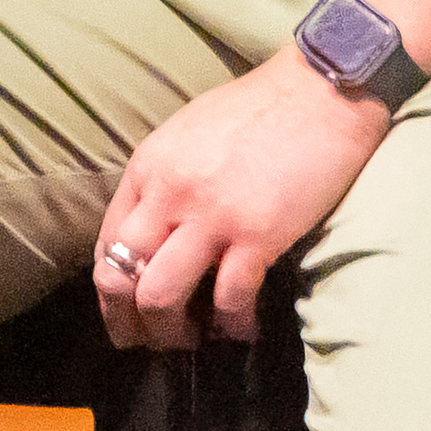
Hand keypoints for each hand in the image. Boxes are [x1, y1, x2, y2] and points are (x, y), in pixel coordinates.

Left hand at [90, 55, 389, 345]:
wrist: (324, 88)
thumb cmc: (263, 108)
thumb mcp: (190, 133)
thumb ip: (165, 179)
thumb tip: (156, 231)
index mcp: (149, 166)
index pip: (106, 243)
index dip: (111, 290)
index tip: (126, 312)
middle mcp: (169, 192)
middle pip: (119, 276)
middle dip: (128, 322)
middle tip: (149, 342)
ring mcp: (212, 214)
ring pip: (160, 296)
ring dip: (171, 332)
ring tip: (191, 341)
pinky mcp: (258, 233)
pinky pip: (229, 299)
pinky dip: (232, 326)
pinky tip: (242, 331)